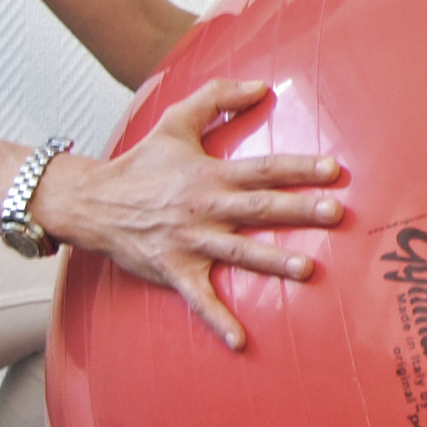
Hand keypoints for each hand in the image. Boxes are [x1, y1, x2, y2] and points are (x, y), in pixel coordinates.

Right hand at [33, 79, 341, 349]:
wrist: (91, 201)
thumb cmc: (140, 162)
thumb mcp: (176, 121)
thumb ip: (218, 97)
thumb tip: (262, 85)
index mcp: (210, 174)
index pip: (263, 168)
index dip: (299, 168)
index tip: (333, 169)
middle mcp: (204, 207)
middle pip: (259, 207)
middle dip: (298, 210)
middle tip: (335, 213)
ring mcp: (190, 242)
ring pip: (238, 252)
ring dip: (272, 262)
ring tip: (306, 270)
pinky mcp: (173, 270)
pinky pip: (199, 299)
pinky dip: (218, 321)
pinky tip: (242, 342)